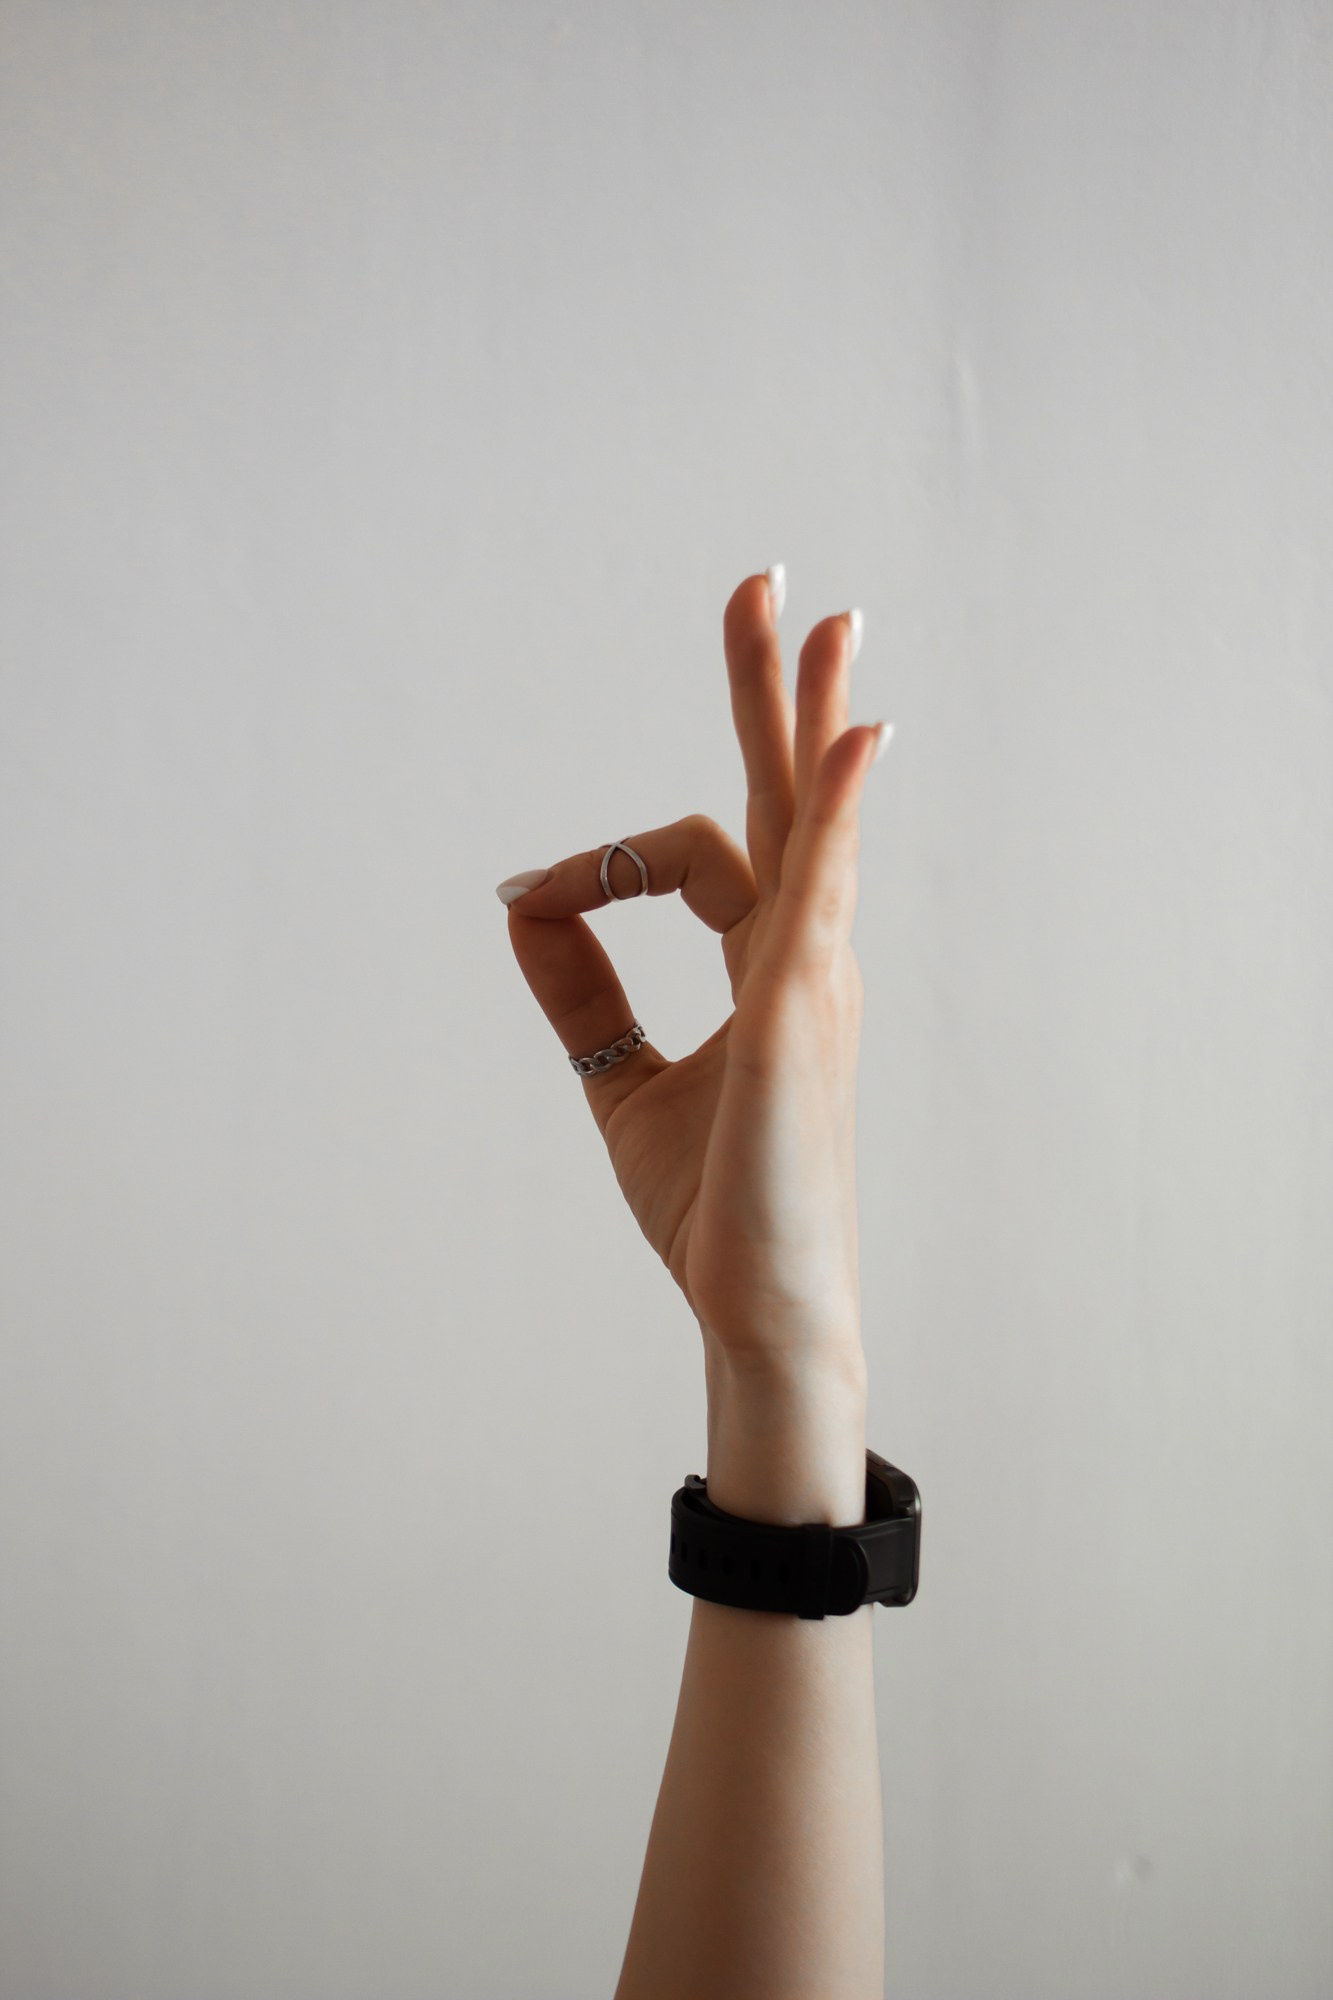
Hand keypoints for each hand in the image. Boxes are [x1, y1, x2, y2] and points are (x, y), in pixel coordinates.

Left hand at [498, 570, 889, 1377]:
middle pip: (790, 795)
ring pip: (814, 818)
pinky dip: (839, 807)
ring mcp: (815, 980)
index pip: (700, 855)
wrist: (758, 1309)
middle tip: (771, 587)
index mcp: (767, 967)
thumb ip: (579, 992)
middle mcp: (805, 957)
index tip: (527, 892)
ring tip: (820, 616)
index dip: (600, 861)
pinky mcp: (799, 1014)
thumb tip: (518, 900)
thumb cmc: (716, 1208)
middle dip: (774, 690)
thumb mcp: (619, 1078)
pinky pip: (820, 889)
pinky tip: (854, 736)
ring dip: (810, 711)